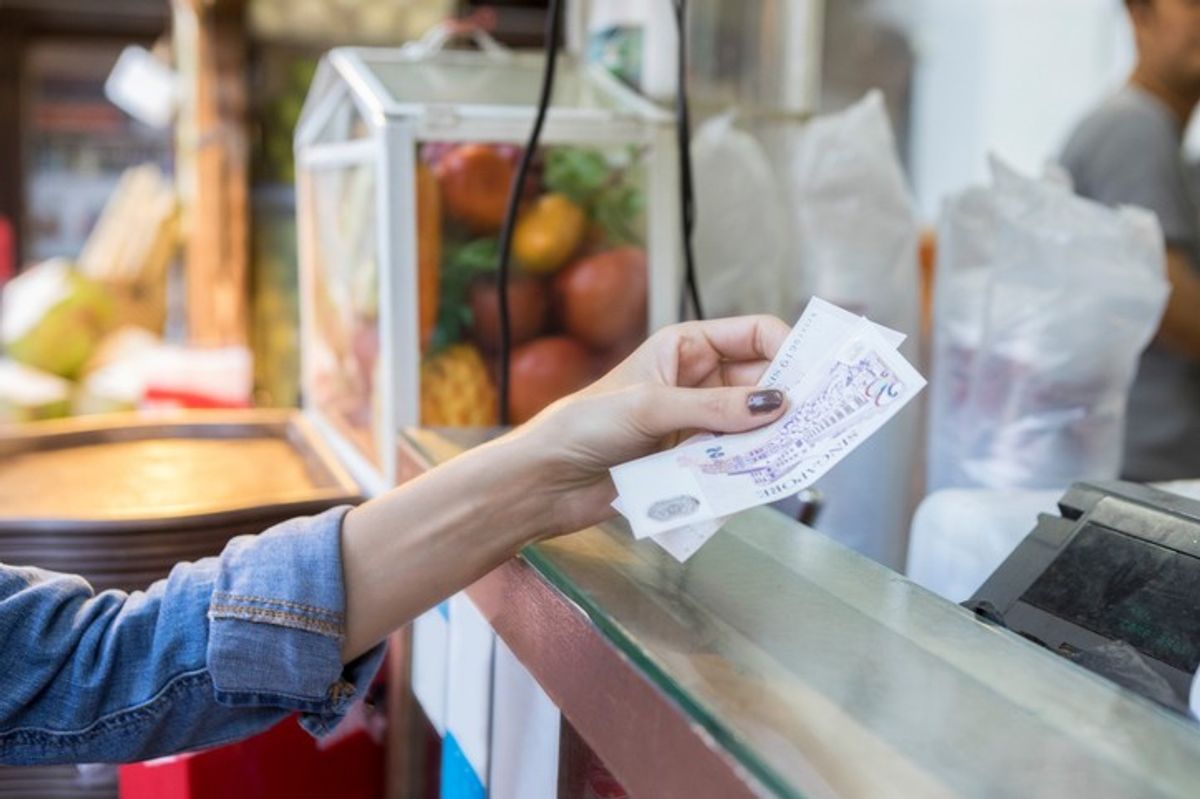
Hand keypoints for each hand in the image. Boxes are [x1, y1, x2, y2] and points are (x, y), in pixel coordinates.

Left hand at [513, 315, 791, 536]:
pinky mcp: (693, 462)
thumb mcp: (650, 407)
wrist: (547, 481)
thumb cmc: (585, 425)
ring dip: (772, 439)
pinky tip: (764, 478)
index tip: (814, 378)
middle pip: (764, 383)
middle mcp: (698, 381)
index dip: (789, 350)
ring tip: (797, 453)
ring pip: (754, 426)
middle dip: (788, 400)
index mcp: (687, 347)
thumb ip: (714, 408)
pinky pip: (736, 461)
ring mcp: (698, 423)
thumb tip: (777, 404)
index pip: (756, 335)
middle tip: (819, 422)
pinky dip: (752, 468)